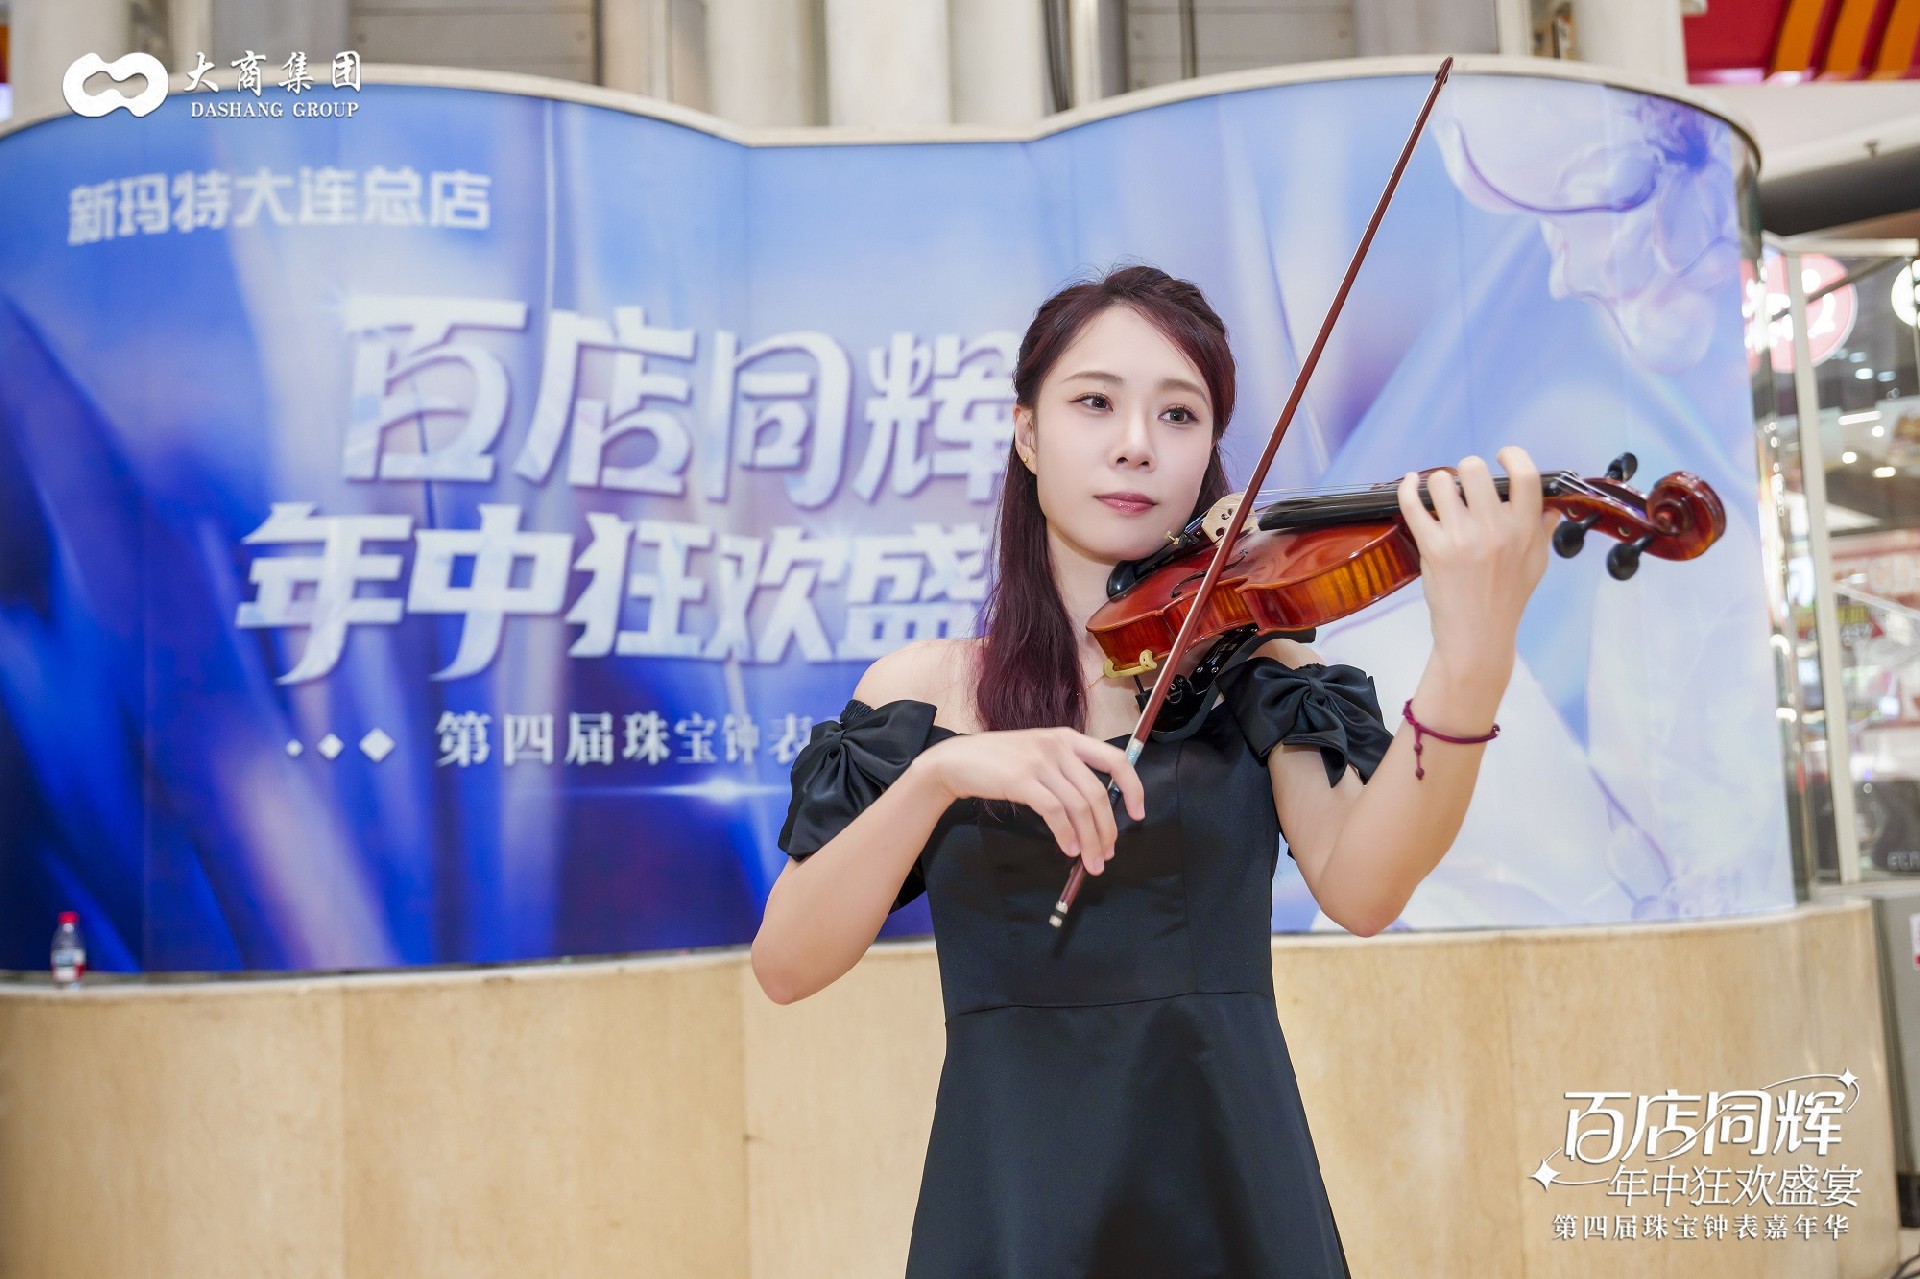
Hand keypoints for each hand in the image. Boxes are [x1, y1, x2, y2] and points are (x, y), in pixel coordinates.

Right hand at [915, 728, 1146, 877]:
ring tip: (1090, 861)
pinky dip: (1066, 833)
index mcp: (1068, 738)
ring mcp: (1039, 760)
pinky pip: (1054, 811)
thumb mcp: (1038, 754)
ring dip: (1090, 839)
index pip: (1116, 759)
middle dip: (1108, 829)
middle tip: (1107, 855)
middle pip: (1097, 792)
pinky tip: (1068, 848)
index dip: (1133, 787)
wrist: (957, 760)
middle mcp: (1058, 745)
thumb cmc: (999, 762)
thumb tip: (1094, 812)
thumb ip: (1066, 772)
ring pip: (1079, 806)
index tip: (1137, 814)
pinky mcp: (1022, 779)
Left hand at [1395, 445, 1558, 685]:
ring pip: (1441, 483)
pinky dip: (1407, 488)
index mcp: (1525, 530)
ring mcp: (1462, 538)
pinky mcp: (1433, 548)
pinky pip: (1413, 504)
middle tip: (1465, 485)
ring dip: (1438, 484)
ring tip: (1441, 497)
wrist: (1478, 635)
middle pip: (1475, 470)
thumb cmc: (1508, 599)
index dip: (1512, 455)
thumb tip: (1550, 507)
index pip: (1525, 476)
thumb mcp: (1536, 564)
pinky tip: (1410, 482)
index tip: (1502, 455)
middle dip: (1467, 471)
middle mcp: (1495, 529)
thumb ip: (1542, 531)